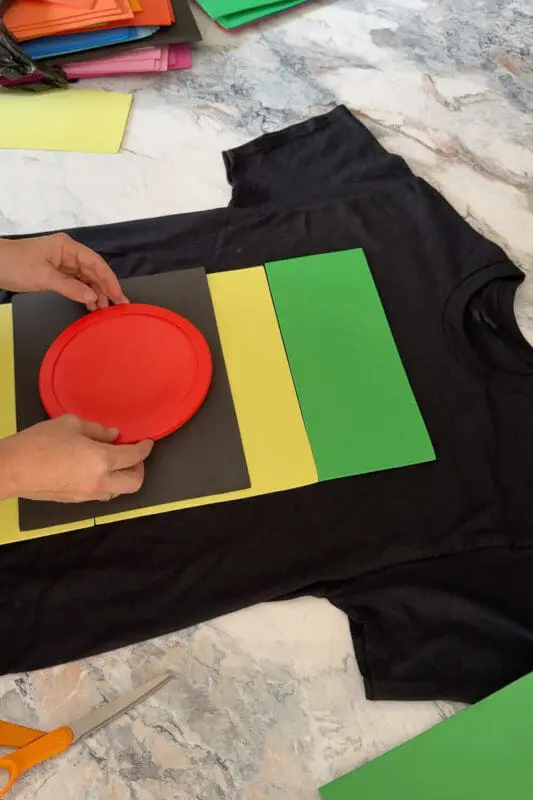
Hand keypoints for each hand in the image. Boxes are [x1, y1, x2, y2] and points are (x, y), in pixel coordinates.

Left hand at [0, 233, 127, 310]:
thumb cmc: (15, 264)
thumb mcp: (44, 277)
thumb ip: (70, 287)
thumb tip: (92, 297)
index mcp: (68, 248)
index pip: (96, 263)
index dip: (109, 280)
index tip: (118, 295)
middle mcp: (68, 254)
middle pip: (94, 271)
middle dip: (106, 289)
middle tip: (117, 306)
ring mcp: (63, 263)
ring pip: (86, 279)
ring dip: (96, 293)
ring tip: (104, 310)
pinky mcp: (57, 273)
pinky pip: (76, 283)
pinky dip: (84, 294)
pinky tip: (90, 304)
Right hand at [0, 415, 152, 502]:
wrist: (12, 469)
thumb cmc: (39, 443)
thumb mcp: (70, 425)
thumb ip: (96, 430)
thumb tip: (112, 435)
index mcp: (101, 460)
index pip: (134, 457)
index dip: (144, 449)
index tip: (147, 443)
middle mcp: (99, 482)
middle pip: (133, 483)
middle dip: (139, 469)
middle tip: (133, 456)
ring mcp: (87, 494)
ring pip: (117, 492)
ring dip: (121, 479)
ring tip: (113, 464)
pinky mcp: (74, 501)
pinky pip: (99, 494)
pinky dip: (105, 484)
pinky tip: (95, 471)